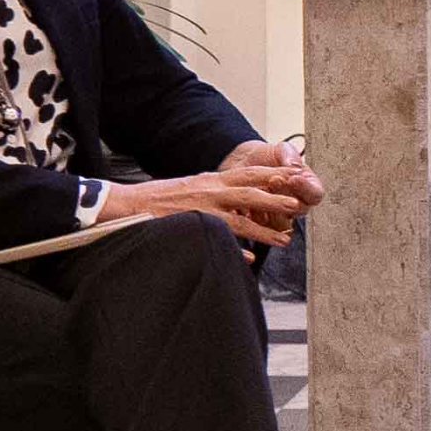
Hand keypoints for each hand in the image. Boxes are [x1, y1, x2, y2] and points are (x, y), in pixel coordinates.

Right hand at [98, 172, 303, 248]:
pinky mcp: (191, 225)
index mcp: (214, 179)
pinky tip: (251, 257)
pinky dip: (236, 249)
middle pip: (251, 191)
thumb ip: (220, 191)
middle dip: (276, 197)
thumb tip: (244, 195)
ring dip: (265, 229)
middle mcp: (211, 190)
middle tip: (299, 204)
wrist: (131, 203)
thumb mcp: (197, 187)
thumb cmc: (165, 197)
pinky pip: (218, 239)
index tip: (297, 176)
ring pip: (241, 217)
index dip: (274, 175)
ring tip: (285, 238)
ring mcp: (203, 208)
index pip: (250, 173)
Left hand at [223, 141, 324, 215]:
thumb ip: (288, 155)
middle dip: (286, 194)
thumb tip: (294, 165)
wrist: (243, 163)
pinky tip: (246, 202)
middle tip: (274, 179)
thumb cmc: (267, 157)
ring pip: (281, 222)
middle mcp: (296, 204)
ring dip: (271, 206)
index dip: (306, 189)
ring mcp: (280, 215)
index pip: (315, 194)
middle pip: (300, 209)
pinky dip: (253, 214)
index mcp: (307, 186)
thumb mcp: (280, 150)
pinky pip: (261, 228)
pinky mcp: (261, 223)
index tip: (294, 178)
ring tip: (258, 190)